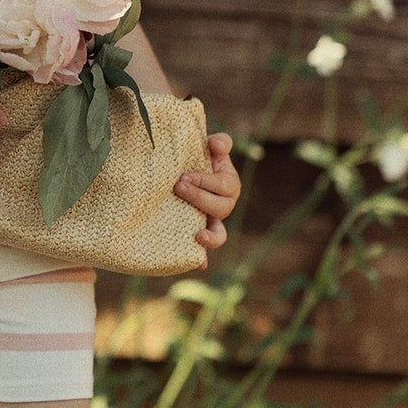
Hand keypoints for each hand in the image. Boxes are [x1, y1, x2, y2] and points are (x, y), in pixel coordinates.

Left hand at [173, 133, 238, 263]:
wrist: (182, 169)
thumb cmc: (198, 157)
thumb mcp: (210, 147)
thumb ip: (219, 143)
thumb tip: (218, 144)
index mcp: (229, 185)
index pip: (222, 186)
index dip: (204, 182)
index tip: (183, 176)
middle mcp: (224, 205)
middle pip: (220, 208)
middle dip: (199, 198)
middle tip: (178, 187)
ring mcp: (212, 221)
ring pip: (219, 234)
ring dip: (211, 237)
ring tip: (198, 236)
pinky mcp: (198, 232)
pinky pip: (204, 250)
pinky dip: (202, 258)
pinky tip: (199, 264)